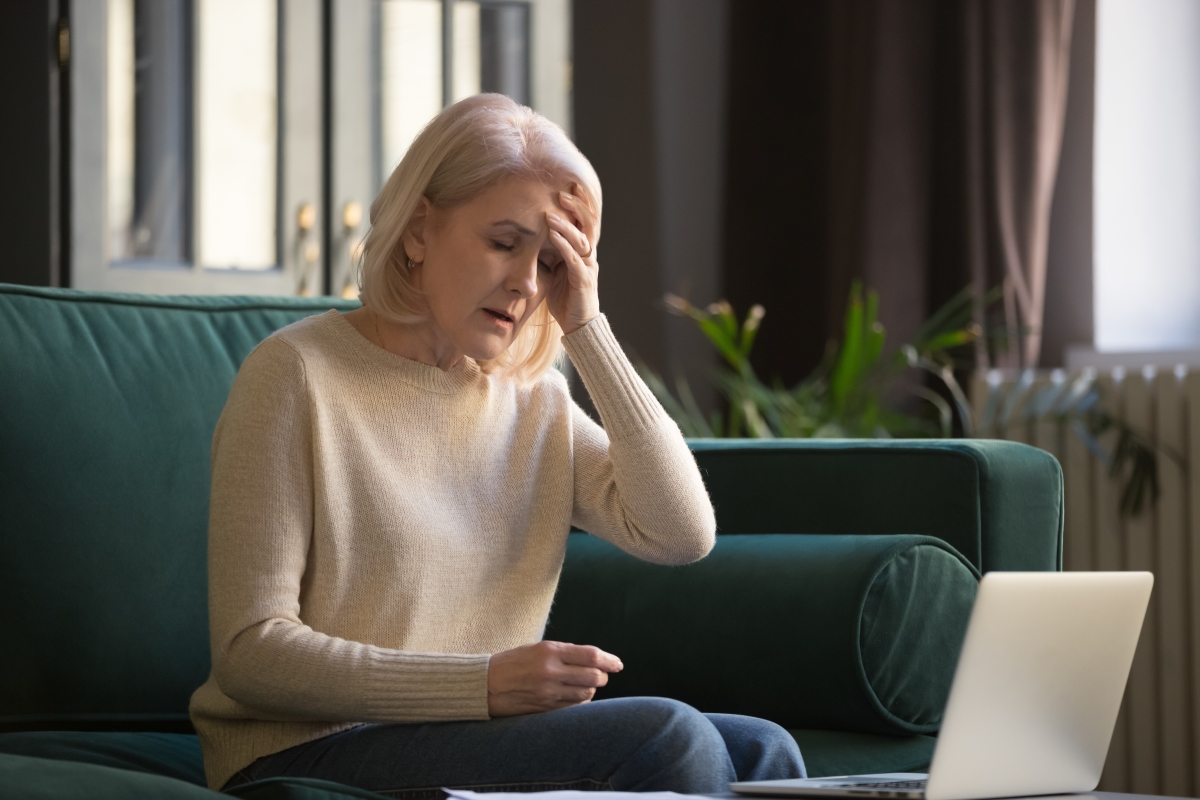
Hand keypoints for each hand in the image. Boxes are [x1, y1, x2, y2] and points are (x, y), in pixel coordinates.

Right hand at [487, 640, 622, 716]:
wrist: (485, 684)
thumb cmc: (512, 662)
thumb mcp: (537, 648)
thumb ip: (564, 653)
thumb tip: (594, 659)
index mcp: (549, 651)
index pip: (591, 655)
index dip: (610, 660)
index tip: (618, 663)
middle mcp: (550, 671)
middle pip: (594, 676)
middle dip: (603, 676)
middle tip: (603, 675)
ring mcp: (548, 692)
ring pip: (586, 693)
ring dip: (592, 689)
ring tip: (586, 684)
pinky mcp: (544, 708)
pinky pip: (573, 707)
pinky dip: (580, 701)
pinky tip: (575, 696)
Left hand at [545, 187, 600, 333]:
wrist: (579, 325)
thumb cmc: (566, 298)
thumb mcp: (555, 271)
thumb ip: (550, 253)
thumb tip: (533, 237)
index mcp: (584, 251)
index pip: (586, 221)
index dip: (580, 203)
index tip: (570, 185)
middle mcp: (589, 255)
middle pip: (589, 224)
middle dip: (576, 207)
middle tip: (562, 192)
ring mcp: (588, 267)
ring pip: (581, 239)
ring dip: (565, 225)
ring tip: (550, 213)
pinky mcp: (583, 280)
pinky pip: (574, 259)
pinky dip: (564, 246)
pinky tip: (553, 236)